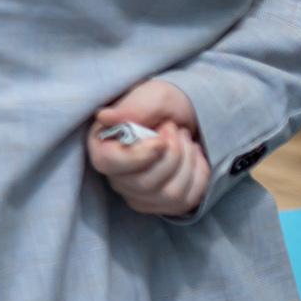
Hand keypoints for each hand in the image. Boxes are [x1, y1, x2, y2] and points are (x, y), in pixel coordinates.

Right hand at [88, 78, 210, 216]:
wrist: (181, 116)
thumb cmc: (160, 105)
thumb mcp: (150, 97)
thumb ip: (131, 107)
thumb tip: (105, 116)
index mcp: (101, 146)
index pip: (108, 163)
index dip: (138, 155)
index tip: (160, 139)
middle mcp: (115, 176)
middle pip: (145, 183)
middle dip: (172, 154)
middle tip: (175, 129)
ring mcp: (138, 194)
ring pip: (170, 195)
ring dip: (188, 162)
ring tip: (186, 139)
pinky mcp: (162, 204)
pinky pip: (187, 201)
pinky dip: (199, 175)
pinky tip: (193, 155)